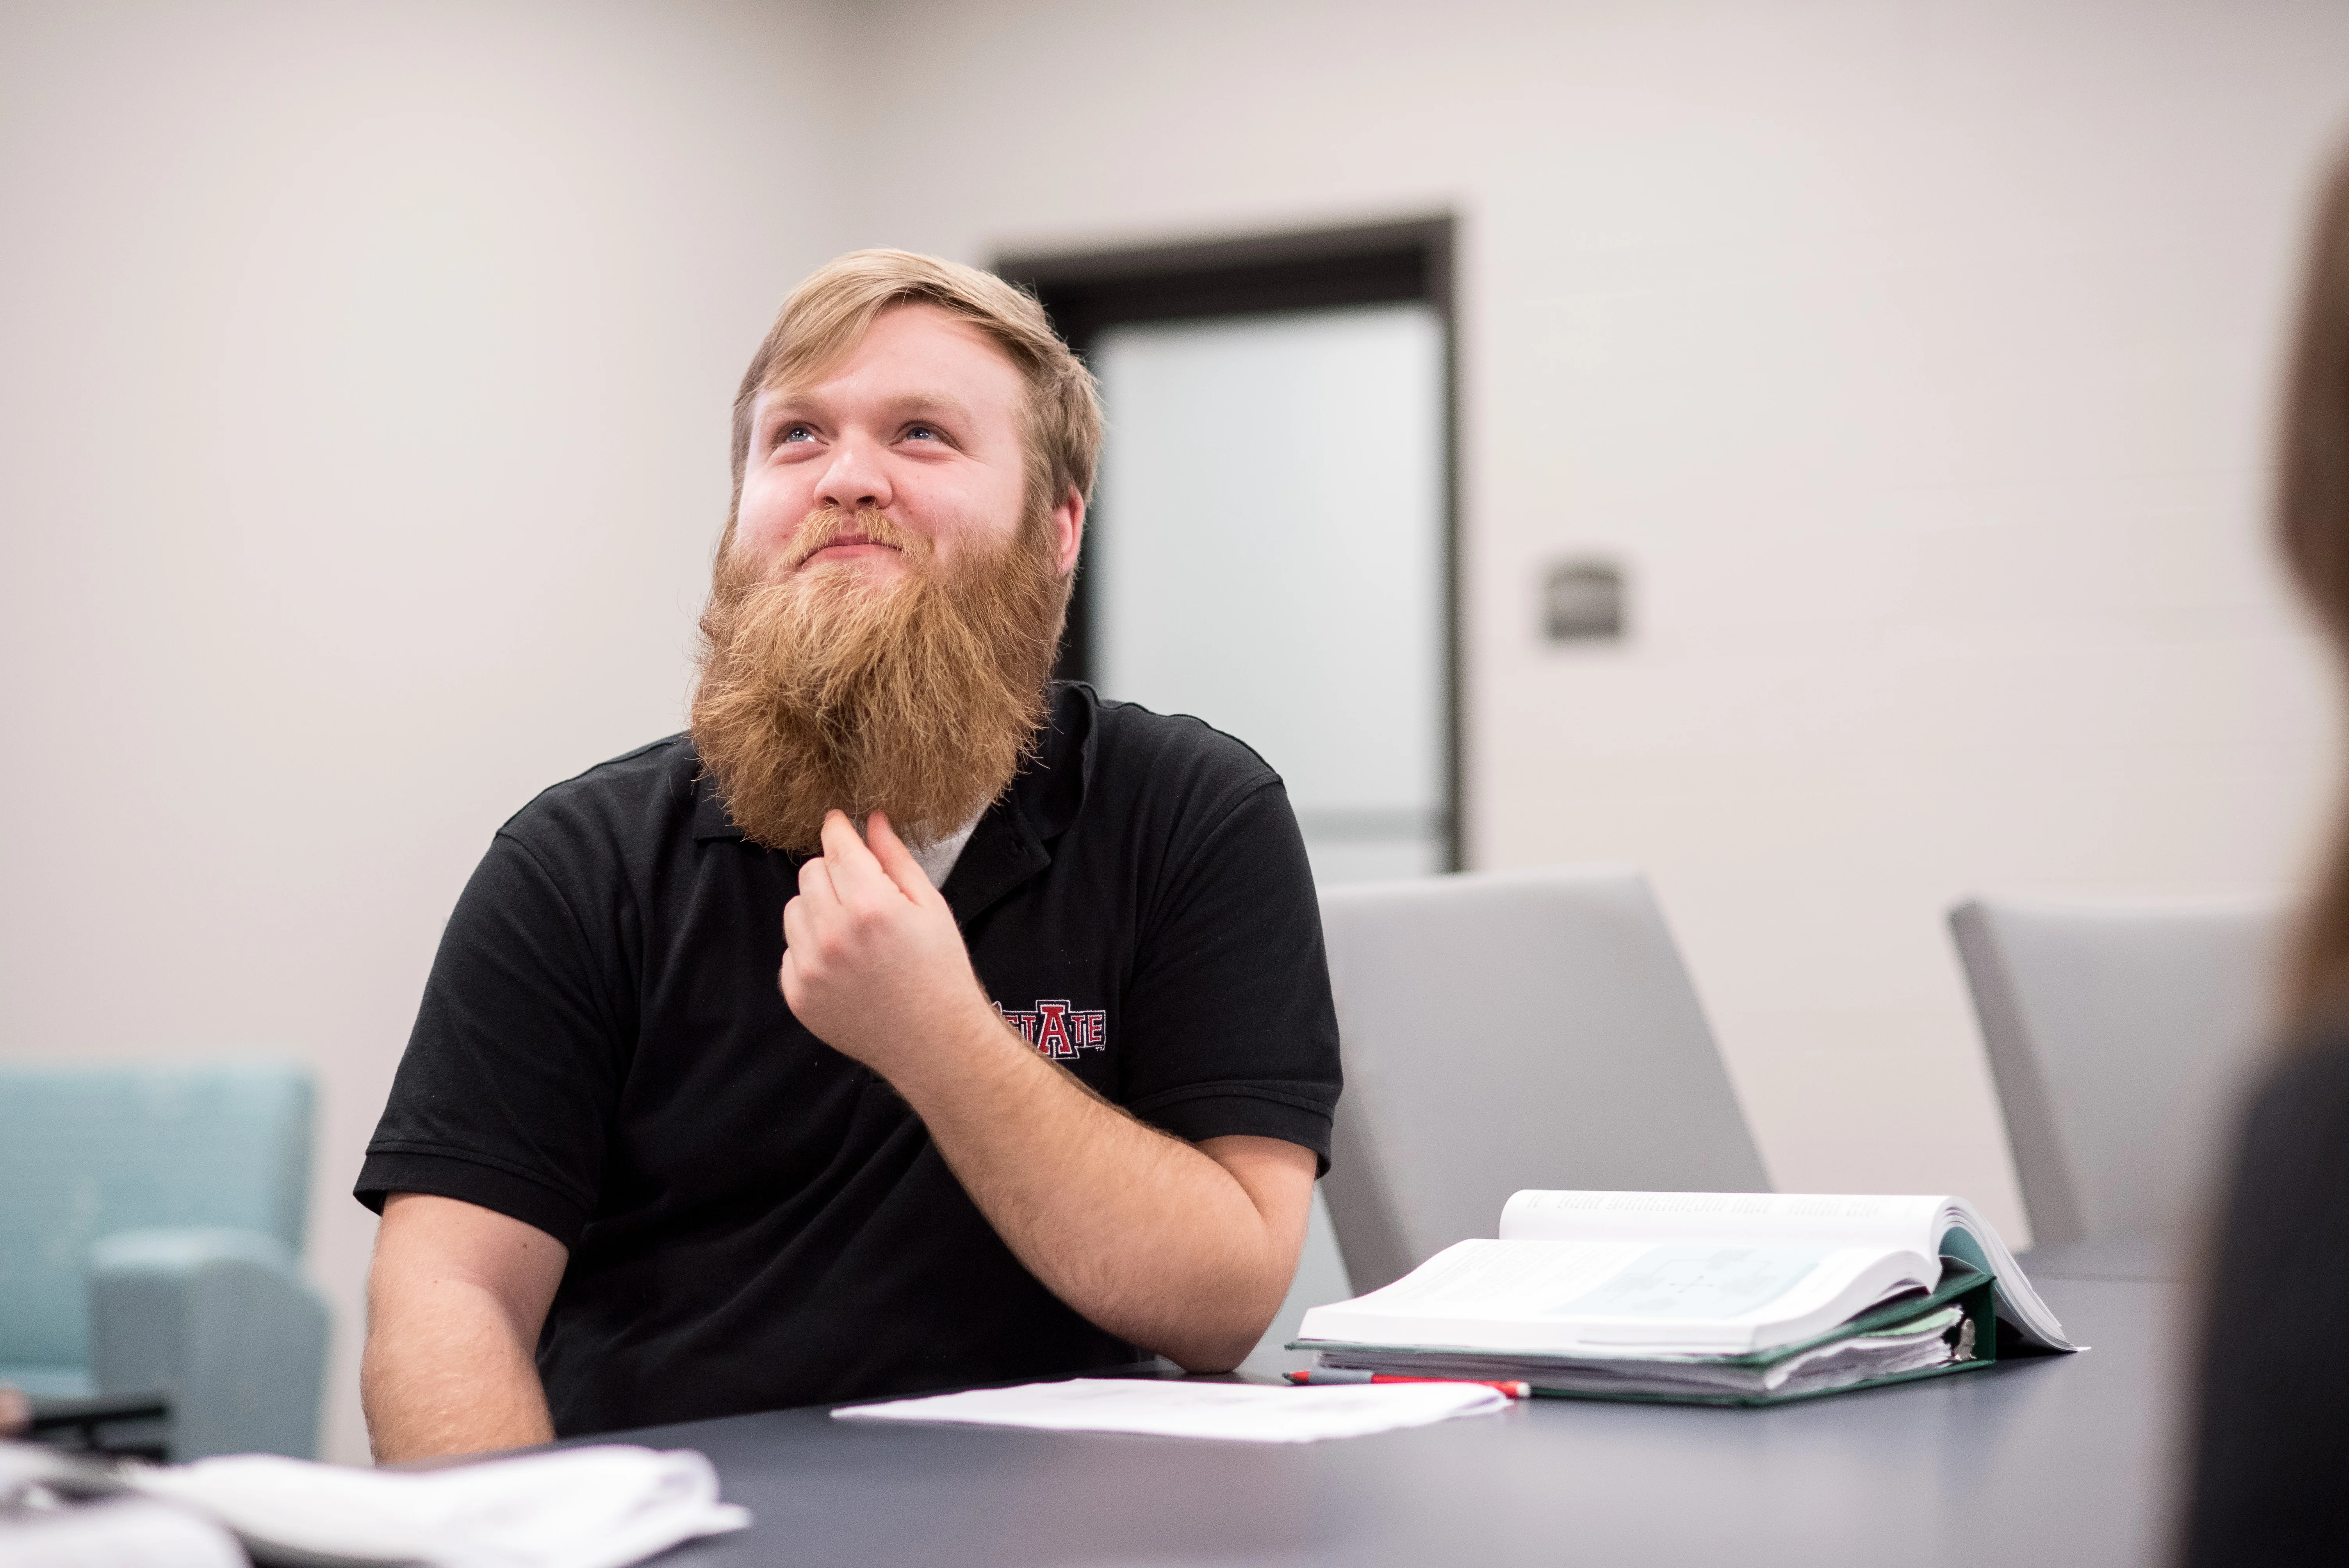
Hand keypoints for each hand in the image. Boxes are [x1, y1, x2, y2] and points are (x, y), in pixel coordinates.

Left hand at [779, 810, 1000, 1084]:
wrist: (934, 1043)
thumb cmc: (940, 973)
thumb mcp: (931, 907)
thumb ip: (896, 859)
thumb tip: (871, 821)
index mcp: (871, 906)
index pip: (836, 847)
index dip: (837, 828)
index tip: (838, 822)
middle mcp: (833, 934)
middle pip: (809, 872)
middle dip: (832, 871)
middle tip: (860, 889)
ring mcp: (810, 968)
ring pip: (794, 908)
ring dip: (817, 908)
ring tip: (852, 930)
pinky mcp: (798, 995)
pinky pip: (791, 950)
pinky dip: (811, 947)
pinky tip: (844, 962)